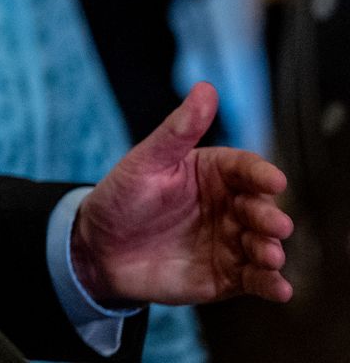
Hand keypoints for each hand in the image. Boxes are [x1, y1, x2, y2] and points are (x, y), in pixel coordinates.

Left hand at [71, 83, 292, 306]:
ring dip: (271, 251)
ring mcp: (230, 241)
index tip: (274, 181)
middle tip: (274, 224)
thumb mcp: (145, 161)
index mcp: (215, 172)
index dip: (262, 174)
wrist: (97, 248)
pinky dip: (270, 284)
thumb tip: (206, 88)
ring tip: (269, 255)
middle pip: (259, 208)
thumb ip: (177, 131)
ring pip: (261, 245)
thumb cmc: (121, 197)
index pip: (246, 169)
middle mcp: (230, 205)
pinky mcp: (227, 276)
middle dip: (269, 216)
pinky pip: (254, 280)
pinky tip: (279, 289)